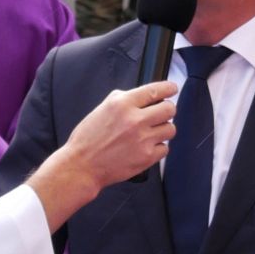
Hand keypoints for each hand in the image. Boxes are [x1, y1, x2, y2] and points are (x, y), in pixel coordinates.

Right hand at [29, 81, 178, 229]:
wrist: (82, 165)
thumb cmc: (88, 139)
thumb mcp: (102, 109)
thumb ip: (123, 99)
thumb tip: (144, 96)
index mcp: (122, 104)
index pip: (155, 90)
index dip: (168, 88)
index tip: (172, 89)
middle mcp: (135, 120)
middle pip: (169, 109)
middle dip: (167, 110)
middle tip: (161, 114)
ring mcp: (143, 139)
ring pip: (170, 129)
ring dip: (163, 130)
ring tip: (150, 133)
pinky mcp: (147, 157)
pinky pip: (165, 148)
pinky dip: (157, 148)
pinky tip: (145, 147)